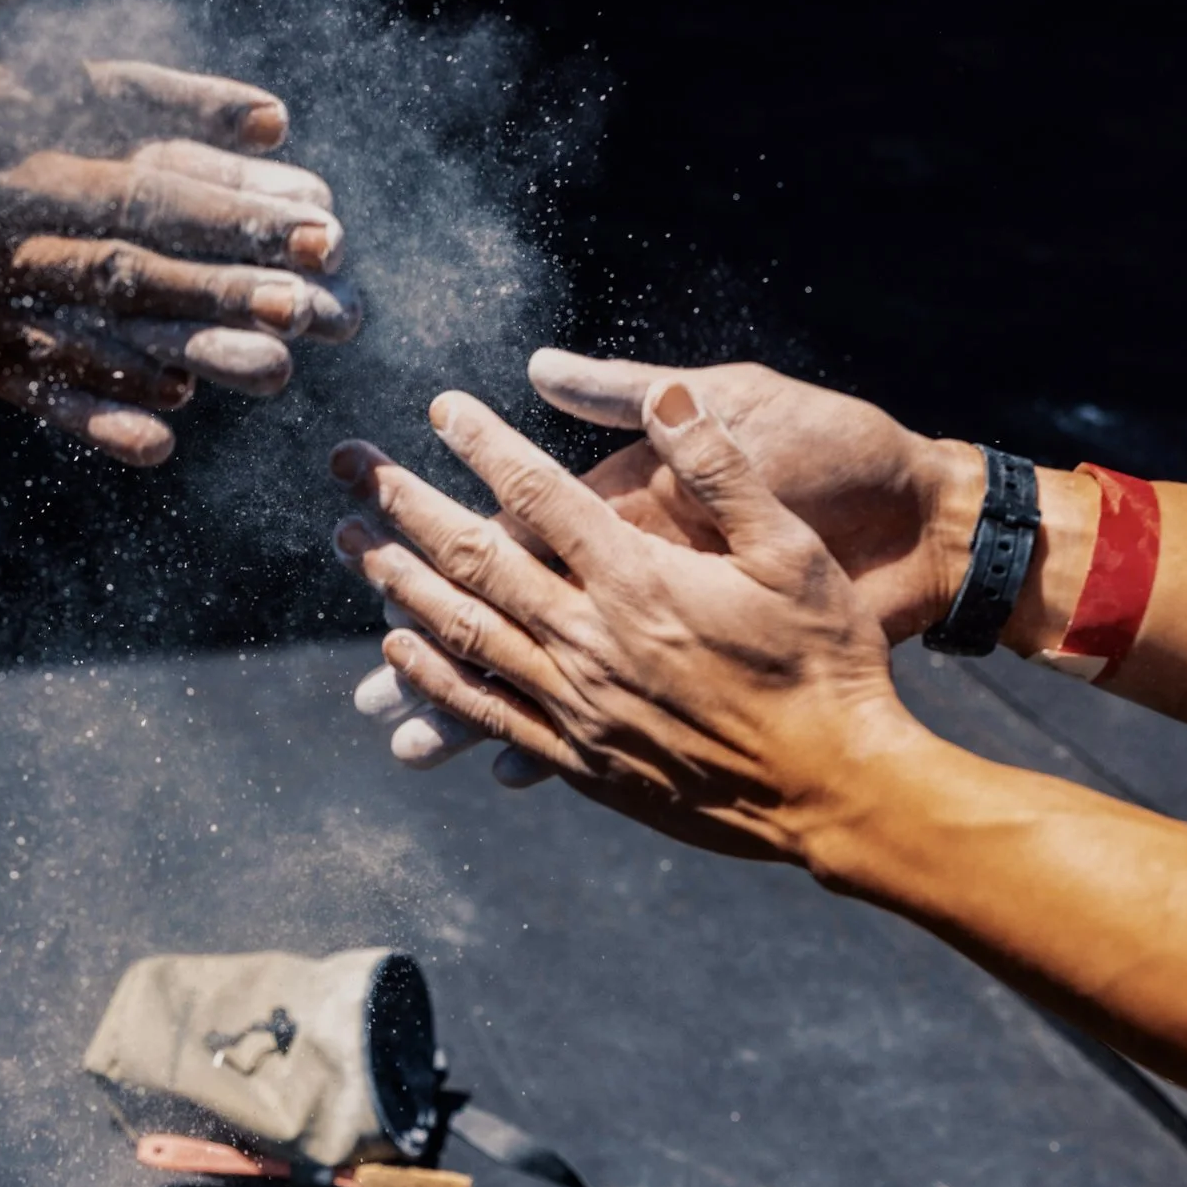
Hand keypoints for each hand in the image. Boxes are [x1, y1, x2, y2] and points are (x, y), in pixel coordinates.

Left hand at [351, 350, 978, 776]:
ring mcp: (579, 705)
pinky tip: (396, 652)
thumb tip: (666, 397)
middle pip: (474, 559)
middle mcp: (591, 639)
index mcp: (639, 578)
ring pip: (464, 635)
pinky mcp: (583, 759)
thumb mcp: (792, 550)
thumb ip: (723, 470)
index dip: (483, 444)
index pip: (539, 493)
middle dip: (402, 503)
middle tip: (347, 463)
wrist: (839, 789)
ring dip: (398, 584)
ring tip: (350, 544)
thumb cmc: (828, 663)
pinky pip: (489, 712)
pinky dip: (436, 677)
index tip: (439, 408)